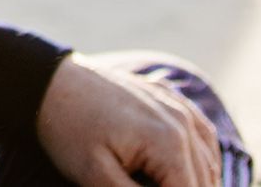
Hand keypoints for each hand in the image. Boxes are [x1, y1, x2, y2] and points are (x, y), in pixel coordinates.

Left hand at [37, 53, 222, 186]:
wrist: (51, 83)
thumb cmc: (69, 130)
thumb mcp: (95, 176)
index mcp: (169, 142)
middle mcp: (183, 122)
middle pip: (203, 182)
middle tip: (130, 183)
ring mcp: (180, 106)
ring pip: (208, 164)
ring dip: (193, 182)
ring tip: (155, 182)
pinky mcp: (173, 100)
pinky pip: (202, 137)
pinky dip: (199, 161)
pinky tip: (181, 173)